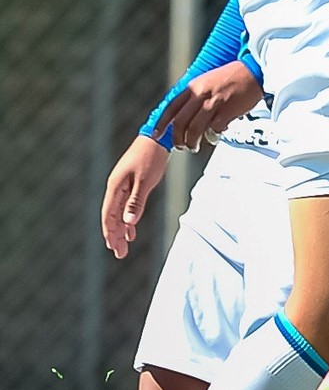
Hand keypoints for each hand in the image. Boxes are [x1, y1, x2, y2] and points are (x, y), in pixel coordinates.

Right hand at [102, 135, 170, 258]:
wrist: (158, 135)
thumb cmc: (151, 157)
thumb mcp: (145, 181)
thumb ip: (136, 202)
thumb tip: (127, 223)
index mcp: (115, 187)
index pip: (109, 215)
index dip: (111, 233)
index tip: (115, 248)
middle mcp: (115, 186)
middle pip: (112, 216)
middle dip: (115, 235)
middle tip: (120, 254)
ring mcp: (122, 184)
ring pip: (118, 211)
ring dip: (121, 229)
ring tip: (124, 245)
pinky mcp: (130, 182)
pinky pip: (125, 204)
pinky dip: (128, 218)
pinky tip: (132, 229)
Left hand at [153, 60, 263, 152]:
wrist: (255, 70)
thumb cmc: (234, 76)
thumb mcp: (208, 80)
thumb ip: (196, 95)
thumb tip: (187, 115)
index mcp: (194, 86)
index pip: (171, 107)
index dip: (162, 123)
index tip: (158, 135)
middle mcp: (201, 93)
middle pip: (180, 122)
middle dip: (178, 138)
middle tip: (182, 146)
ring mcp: (214, 102)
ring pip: (194, 129)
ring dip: (193, 142)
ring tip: (195, 147)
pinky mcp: (227, 110)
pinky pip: (213, 130)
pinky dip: (212, 136)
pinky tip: (215, 136)